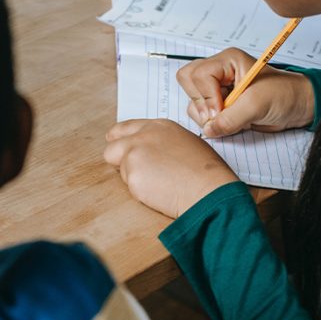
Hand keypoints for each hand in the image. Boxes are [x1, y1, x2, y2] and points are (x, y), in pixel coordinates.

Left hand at [104, 119, 238, 217]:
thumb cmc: (205, 171)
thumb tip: (151, 152)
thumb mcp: (185, 143)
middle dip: (118, 161)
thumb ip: (161, 142)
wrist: (208, 188)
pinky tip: (160, 192)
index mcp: (158, 127)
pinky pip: (130, 187)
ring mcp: (135, 156)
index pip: (125, 128)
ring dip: (134, 178)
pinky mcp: (133, 177)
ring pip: (121, 170)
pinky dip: (141, 192)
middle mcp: (143, 137)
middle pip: (112, 149)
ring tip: (161, 183)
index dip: (118, 138)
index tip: (114, 143)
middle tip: (133, 172)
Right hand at [176, 47, 313, 136]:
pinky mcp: (218, 105)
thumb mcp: (258, 104)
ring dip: (206, 115)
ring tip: (231, 118)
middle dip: (200, 102)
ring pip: (192, 101)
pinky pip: (200, 114)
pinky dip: (211, 123)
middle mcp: (218, 72)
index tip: (221, 110)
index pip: (198, 74)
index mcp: (227, 61)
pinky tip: (231, 122)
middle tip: (220, 114)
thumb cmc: (284, 95)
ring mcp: (216, 89)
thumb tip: (208, 129)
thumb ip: (231, 118)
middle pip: (187, 81)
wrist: (297, 107)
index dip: (206, 96)